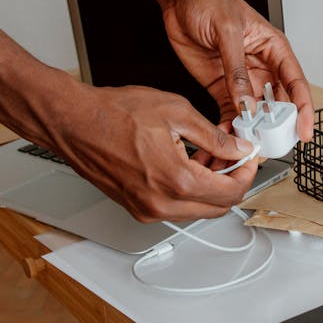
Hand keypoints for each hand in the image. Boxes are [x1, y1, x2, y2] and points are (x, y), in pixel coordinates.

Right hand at [47, 83, 257, 221]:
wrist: (72, 122)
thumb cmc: (112, 113)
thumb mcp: (176, 112)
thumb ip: (214, 136)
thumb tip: (237, 148)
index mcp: (176, 181)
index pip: (231, 192)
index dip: (247, 173)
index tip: (249, 157)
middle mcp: (161, 203)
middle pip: (218, 207)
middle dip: (232, 181)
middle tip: (233, 155)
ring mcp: (148, 209)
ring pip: (198, 209)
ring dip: (211, 186)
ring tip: (208, 154)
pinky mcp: (138, 207)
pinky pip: (177, 206)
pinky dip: (190, 189)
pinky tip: (188, 162)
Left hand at [162, 0, 314, 140]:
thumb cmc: (209, 1)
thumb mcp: (227, 32)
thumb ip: (237, 70)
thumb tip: (247, 103)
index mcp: (274, 49)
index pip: (296, 83)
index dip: (303, 109)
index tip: (303, 131)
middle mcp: (262, 67)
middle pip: (279, 104)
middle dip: (277, 127)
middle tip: (271, 144)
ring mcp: (242, 80)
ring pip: (255, 113)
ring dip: (252, 130)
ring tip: (246, 144)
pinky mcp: (222, 88)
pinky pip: (231, 113)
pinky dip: (229, 127)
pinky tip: (225, 135)